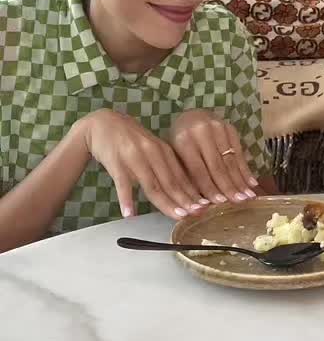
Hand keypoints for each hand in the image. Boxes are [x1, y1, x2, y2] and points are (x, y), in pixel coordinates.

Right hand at [81, 109, 209, 220]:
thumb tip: (185, 191)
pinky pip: (122, 184)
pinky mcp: (116, 163)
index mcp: (163, 150)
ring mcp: (134, 158)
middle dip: (184, 200)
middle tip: (196, 214)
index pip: (180, 176)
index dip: (192, 193)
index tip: (204, 206)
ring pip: (152, 185)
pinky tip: (130, 214)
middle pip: (170, 182)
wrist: (102, 124)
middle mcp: (152, 153)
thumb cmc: (130, 140)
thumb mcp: (152, 149)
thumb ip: (165, 167)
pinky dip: (126, 199)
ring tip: (176, 216)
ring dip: (164, 202)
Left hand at [168, 110, 258, 204]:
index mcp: (184, 141)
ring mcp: (218, 128)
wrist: (191, 117)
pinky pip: (239, 152)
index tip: (219, 203)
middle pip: (217, 165)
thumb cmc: (181, 143)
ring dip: (240, 180)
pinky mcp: (231, 129)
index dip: (210, 187)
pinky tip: (252, 183)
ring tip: (248, 196)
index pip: (199, 170)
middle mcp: (202, 132)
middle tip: (239, 202)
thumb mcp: (177, 157)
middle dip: (229, 186)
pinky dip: (246, 169)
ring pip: (230, 159)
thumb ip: (189, 177)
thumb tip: (203, 205)